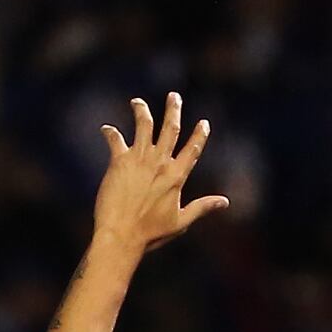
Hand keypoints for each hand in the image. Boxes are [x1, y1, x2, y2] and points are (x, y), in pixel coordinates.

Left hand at [91, 95, 226, 255]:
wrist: (122, 235)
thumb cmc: (151, 233)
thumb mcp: (181, 221)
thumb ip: (202, 207)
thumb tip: (225, 202)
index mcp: (177, 176)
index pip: (193, 149)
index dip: (200, 134)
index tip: (204, 123)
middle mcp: (160, 163)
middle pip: (170, 128)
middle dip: (173, 109)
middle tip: (174, 96)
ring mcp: (139, 159)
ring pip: (143, 124)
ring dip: (141, 110)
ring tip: (137, 103)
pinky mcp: (119, 161)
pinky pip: (115, 139)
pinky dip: (110, 133)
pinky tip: (106, 129)